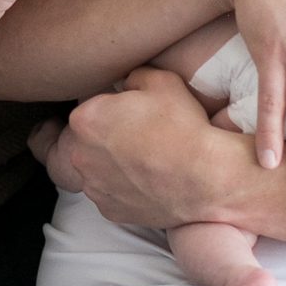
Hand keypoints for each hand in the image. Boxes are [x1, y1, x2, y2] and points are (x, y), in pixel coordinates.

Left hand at [57, 67, 244, 230]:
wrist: (205, 179)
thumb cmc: (183, 128)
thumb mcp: (162, 80)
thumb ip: (134, 76)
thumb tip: (128, 84)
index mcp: (86, 119)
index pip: (93, 107)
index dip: (116, 108)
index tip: (136, 114)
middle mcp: (80, 154)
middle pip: (90, 139)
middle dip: (110, 136)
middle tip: (142, 136)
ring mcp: (93, 186)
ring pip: (98, 168)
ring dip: (114, 163)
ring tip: (147, 160)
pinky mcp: (108, 210)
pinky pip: (110, 193)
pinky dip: (124, 188)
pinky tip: (147, 181)